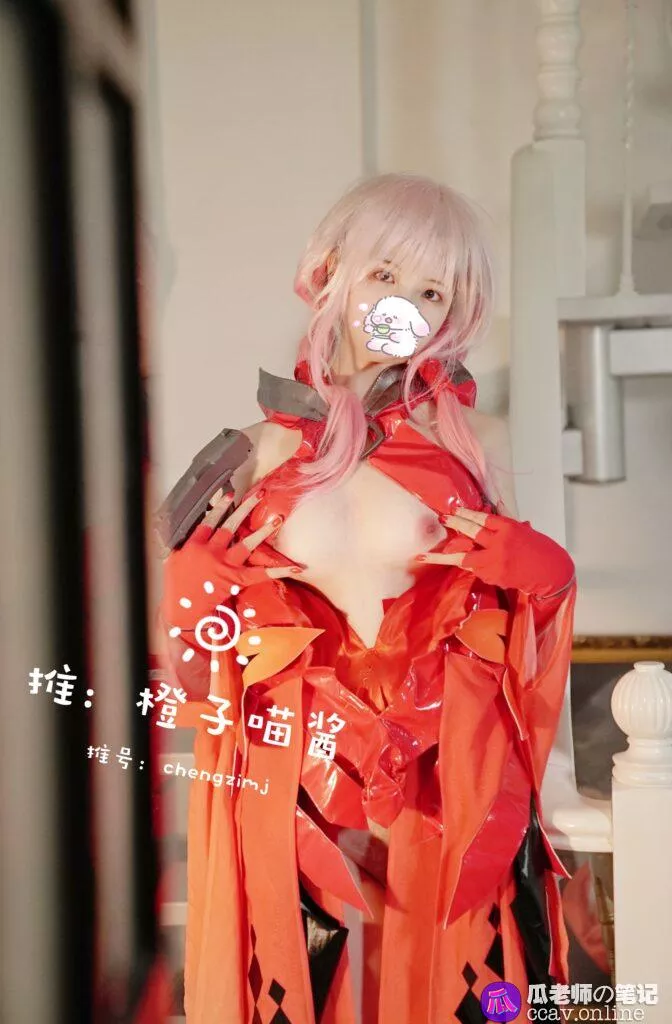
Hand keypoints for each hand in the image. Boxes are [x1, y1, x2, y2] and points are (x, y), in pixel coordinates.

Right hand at [161, 489, 304, 629]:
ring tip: (277, 520)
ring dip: (263, 531)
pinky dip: (278, 571)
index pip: (209, 521)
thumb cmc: (177, 586)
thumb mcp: (173, 560)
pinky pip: (261, 573)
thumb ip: (184, 544)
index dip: (220, 507)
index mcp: (194, 545)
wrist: (183, 610)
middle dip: (245, 509)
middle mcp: (211, 551)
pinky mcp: (236, 579)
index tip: (230, 495)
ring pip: (247, 544)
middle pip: (230, 526)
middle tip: (259, 496)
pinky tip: (294, 567)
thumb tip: (195, 531)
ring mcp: (225, 565)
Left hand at [413, 507, 574, 600]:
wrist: (551, 572)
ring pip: (466, 557)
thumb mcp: (522, 531)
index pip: (482, 518)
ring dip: (446, 557)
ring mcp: (496, 561)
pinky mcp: (494, 576)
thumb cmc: (539, 549)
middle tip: (442, 519)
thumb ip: (503, 524)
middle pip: (471, 531)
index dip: (466, 514)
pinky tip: (477, 568)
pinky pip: (477, 571)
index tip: (453, 510)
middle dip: (455, 524)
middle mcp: (500, 542)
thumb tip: (488, 510)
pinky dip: (475, 568)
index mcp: (508, 528)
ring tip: (424, 556)